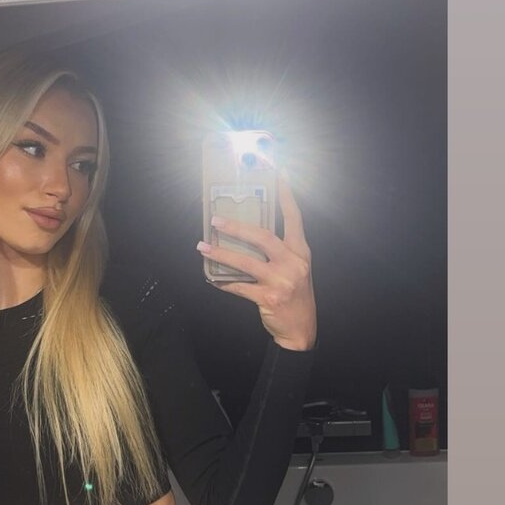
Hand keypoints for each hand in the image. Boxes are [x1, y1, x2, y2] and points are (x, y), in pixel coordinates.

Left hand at [197, 174, 316, 351]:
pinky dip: (223, 282)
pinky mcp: (269, 298)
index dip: (286, 195)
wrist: (301, 331)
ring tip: (203, 246)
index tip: (279, 173)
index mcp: (301, 252)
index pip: (294, 217)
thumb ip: (280, 252)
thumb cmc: (296, 296)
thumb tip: (247, 235)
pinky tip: (212, 278)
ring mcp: (282, 281)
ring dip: (221, 254)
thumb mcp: (296, 270)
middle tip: (215, 220)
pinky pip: (239, 287)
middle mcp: (294, 263)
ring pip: (246, 262)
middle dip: (236, 227)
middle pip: (262, 237)